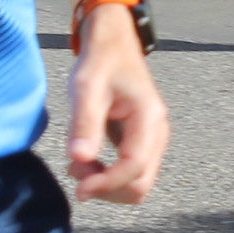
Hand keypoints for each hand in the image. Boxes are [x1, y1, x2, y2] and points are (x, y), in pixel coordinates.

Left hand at [65, 4, 167, 203]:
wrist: (113, 44)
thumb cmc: (100, 62)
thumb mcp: (86, 88)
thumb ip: (84, 123)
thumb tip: (79, 158)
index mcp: (148, 118)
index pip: (134, 166)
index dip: (106, 183)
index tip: (78, 187)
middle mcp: (158, 133)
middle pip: (141, 185)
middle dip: (106, 187)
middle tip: (75, 170)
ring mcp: (153, 140)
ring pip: (137, 184)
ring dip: (107, 185)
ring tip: (79, 164)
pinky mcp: (143, 143)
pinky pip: (131, 174)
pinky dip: (109, 177)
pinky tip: (88, 161)